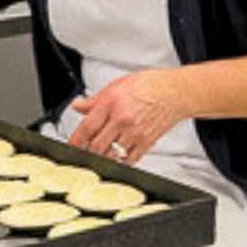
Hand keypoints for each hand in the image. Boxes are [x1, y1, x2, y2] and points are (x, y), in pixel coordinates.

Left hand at [66, 69, 191, 167]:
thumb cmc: (149, 85)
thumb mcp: (117, 84)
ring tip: (100, 153)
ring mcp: (134, 133)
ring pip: (110, 156)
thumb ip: (95, 99)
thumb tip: (78, 106)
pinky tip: (117, 156)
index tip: (71, 145)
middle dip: (87, 151)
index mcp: (112, 102)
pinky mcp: (146, 143)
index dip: (75, 140)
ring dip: (102, 157)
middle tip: (85, 150)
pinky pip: (128, 160)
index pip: (87, 127)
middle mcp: (122, 119)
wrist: (175, 92)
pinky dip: (120, 161)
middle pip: (96, 146)